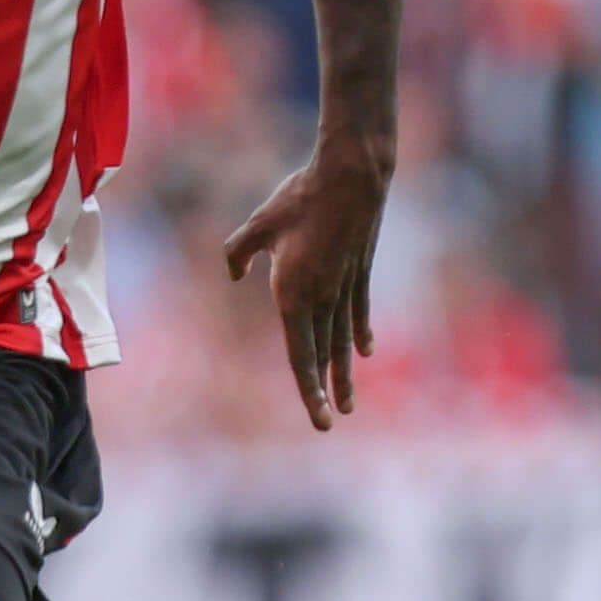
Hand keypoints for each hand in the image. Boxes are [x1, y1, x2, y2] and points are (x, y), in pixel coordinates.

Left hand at [219, 138, 390, 429]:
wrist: (352, 178)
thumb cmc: (301, 198)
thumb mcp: (258, 224)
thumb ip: (238, 252)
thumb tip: (235, 274)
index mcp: (293, 294)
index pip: (300, 355)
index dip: (308, 390)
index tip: (320, 419)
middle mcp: (322, 299)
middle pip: (323, 356)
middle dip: (325, 392)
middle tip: (330, 422)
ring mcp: (345, 287)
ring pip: (342, 340)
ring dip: (345, 373)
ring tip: (349, 403)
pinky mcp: (360, 272)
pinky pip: (358, 312)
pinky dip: (360, 333)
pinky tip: (365, 352)